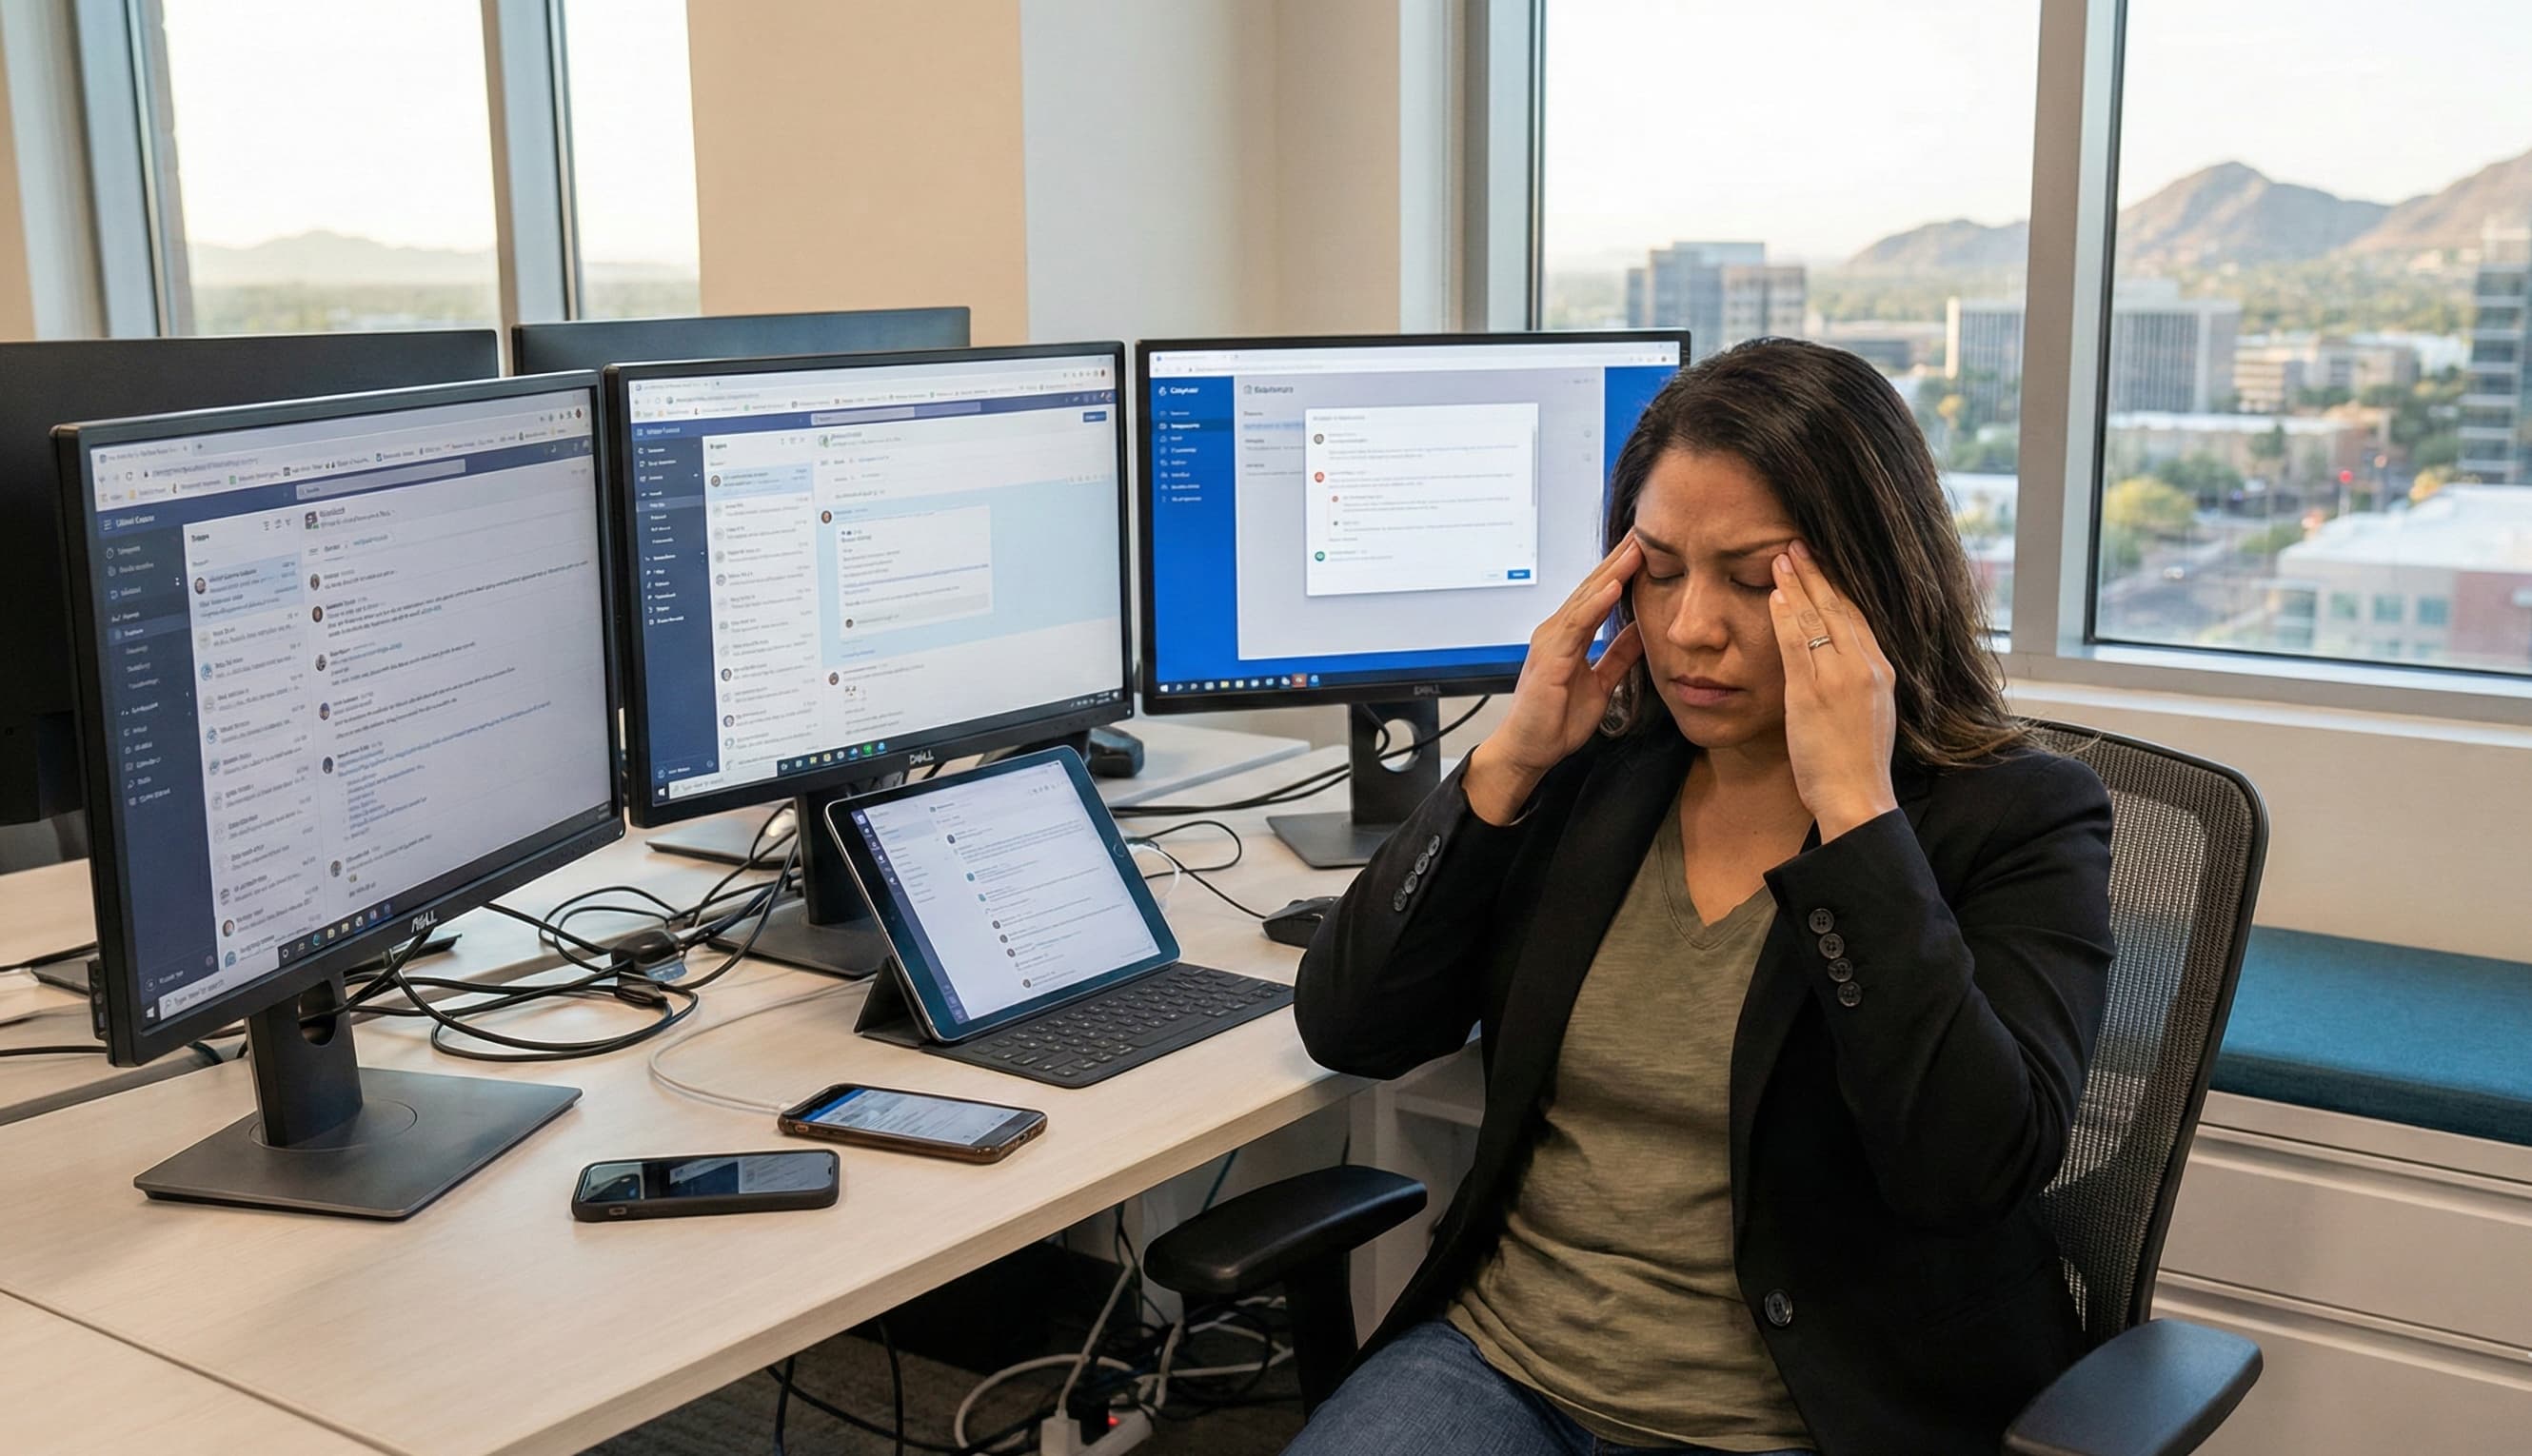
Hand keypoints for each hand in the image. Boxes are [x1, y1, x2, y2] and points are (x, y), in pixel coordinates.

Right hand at [1464, 536, 1645, 823]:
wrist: (1528, 749)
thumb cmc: (1555, 721)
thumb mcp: (1599, 683)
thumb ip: (1617, 656)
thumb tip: (1641, 632)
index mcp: (1569, 635)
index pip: (1599, 593)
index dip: (1622, 569)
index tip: (1647, 547)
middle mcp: (1557, 630)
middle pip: (1593, 586)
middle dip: (1620, 558)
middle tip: (1646, 530)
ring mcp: (1551, 641)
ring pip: (1586, 598)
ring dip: (1613, 572)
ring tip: (1637, 548)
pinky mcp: (1550, 657)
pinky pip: (1577, 624)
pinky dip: (1596, 604)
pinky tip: (1614, 586)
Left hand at [1769, 540, 1898, 839]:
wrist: (1857, 796)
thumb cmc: (1857, 764)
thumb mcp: (1867, 714)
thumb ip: (1855, 684)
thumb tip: (1838, 665)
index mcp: (1881, 671)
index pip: (1858, 616)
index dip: (1839, 586)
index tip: (1823, 563)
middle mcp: (1866, 667)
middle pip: (1840, 607)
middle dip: (1818, 573)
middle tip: (1798, 544)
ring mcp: (1840, 677)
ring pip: (1819, 618)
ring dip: (1798, 584)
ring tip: (1781, 557)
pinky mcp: (1814, 692)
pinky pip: (1798, 643)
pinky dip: (1787, 615)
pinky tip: (1776, 595)